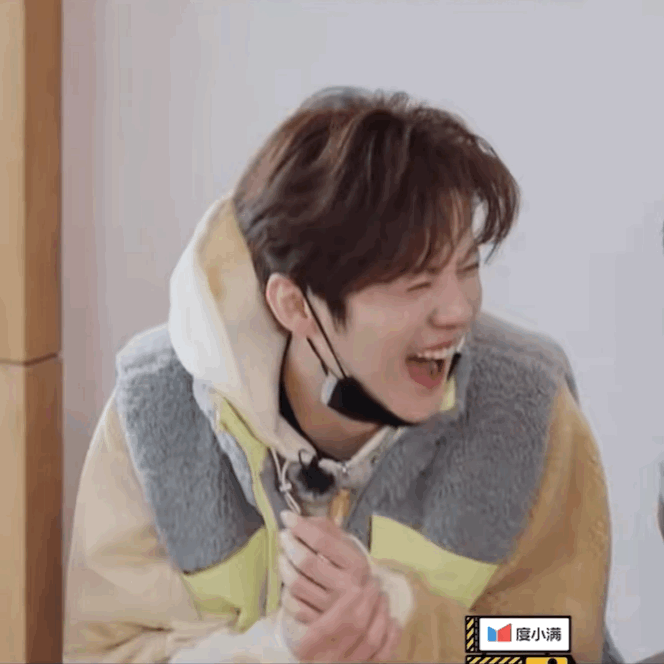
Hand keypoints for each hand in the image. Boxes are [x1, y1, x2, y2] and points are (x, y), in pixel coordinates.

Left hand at [278, 512, 401, 661]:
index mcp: (356, 564)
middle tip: (283, 537)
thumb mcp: (346, 547)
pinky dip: (286, 592)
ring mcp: (334, 609)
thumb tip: (300, 520)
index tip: (287, 516)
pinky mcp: (321, 626)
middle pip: (306, 562)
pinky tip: (288, 583)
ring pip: (296, 585)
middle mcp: (348, 587)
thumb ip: (327, 530)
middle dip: (289, 545)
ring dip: (283, 567)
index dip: (301, 527)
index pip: (322, 541)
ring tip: (282, 557)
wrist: (364, 609)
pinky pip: (294, 607)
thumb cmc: (349, 571)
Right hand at [284, 577, 401, 662]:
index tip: (357, 584)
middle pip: (355, 628)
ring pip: (371, 640)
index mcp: (308, 647)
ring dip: (381, 613)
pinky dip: (391, 637)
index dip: (347, 602)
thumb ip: (305, 601)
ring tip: (383, 595)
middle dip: (368, 600)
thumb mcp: (296, 620)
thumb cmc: (303, 635)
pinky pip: (382, 655)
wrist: (317, 661)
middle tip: (373, 581)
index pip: (331, 624)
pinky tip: (394, 621)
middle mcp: (327, 660)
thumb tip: (320, 568)